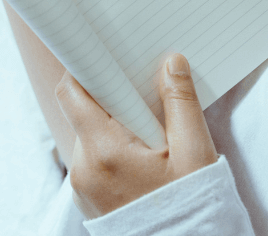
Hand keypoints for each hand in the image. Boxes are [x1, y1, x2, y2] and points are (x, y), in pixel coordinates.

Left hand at [54, 53, 216, 218]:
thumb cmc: (192, 210)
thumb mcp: (195, 154)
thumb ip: (181, 103)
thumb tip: (170, 63)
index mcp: (104, 151)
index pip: (72, 93)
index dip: (85, 70)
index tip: (105, 58)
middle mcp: (83, 168)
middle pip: (83, 113)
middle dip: (111, 101)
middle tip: (145, 103)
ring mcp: (81, 186)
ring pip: (88, 136)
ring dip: (113, 129)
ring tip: (149, 140)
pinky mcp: (86, 198)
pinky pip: (91, 160)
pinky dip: (111, 152)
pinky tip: (141, 160)